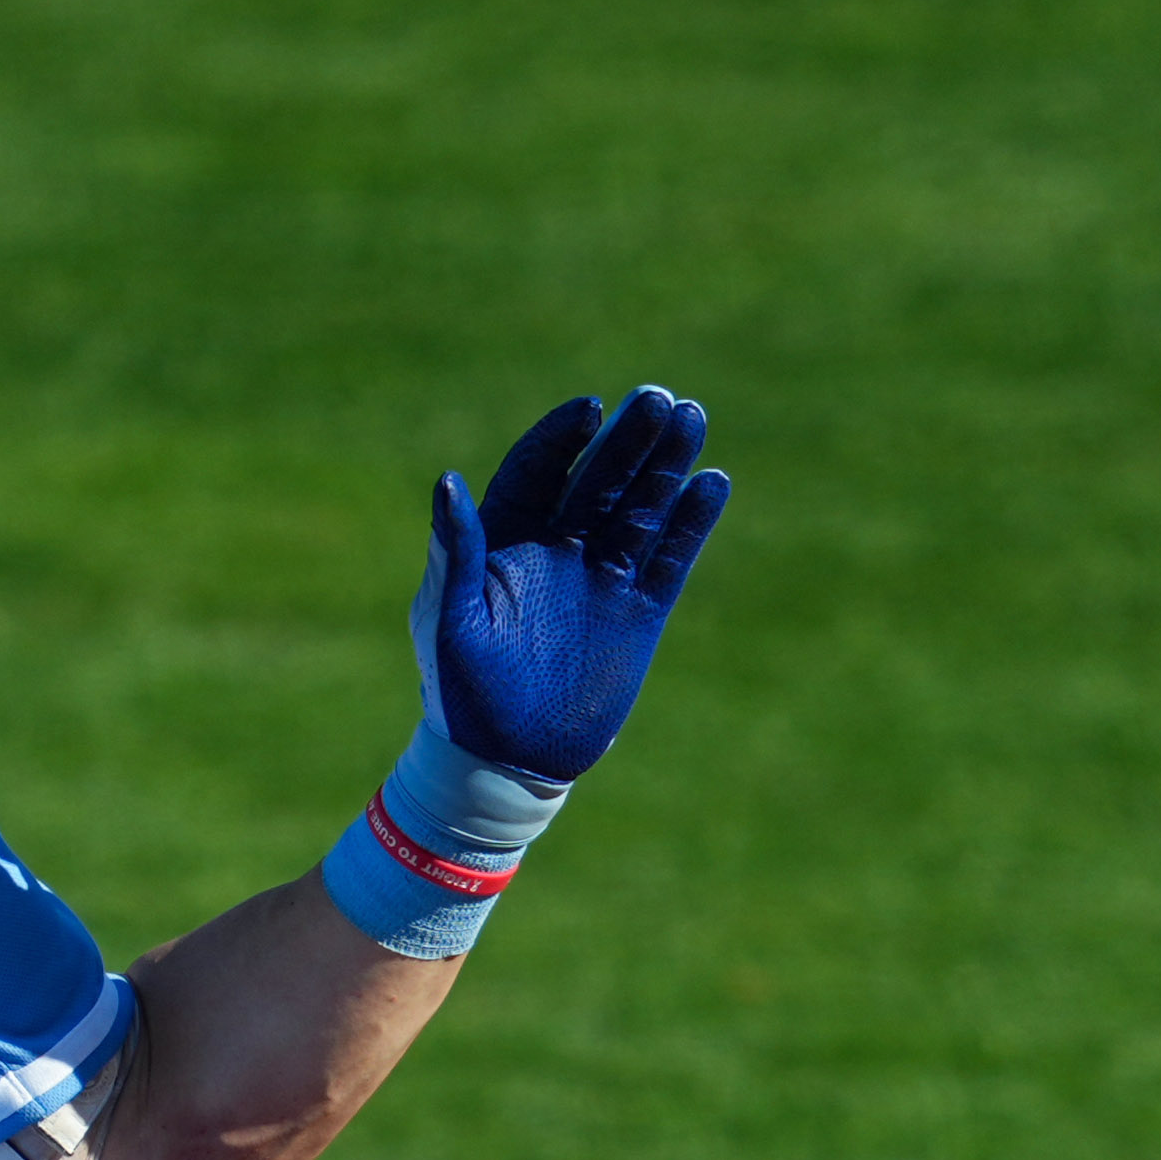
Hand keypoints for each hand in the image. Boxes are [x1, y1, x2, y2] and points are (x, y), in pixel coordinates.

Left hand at [416, 388, 724, 783]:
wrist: (505, 760)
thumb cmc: (460, 691)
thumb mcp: (451, 619)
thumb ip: (456, 552)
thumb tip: (448, 481)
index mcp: (506, 539)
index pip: (538, 470)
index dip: (562, 438)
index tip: (589, 411)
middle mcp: (558, 547)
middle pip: (598, 478)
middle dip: (627, 439)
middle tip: (659, 399)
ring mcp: (602, 577)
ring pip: (640, 508)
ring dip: (666, 466)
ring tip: (692, 418)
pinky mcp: (638, 612)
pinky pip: (669, 558)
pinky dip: (690, 523)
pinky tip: (711, 483)